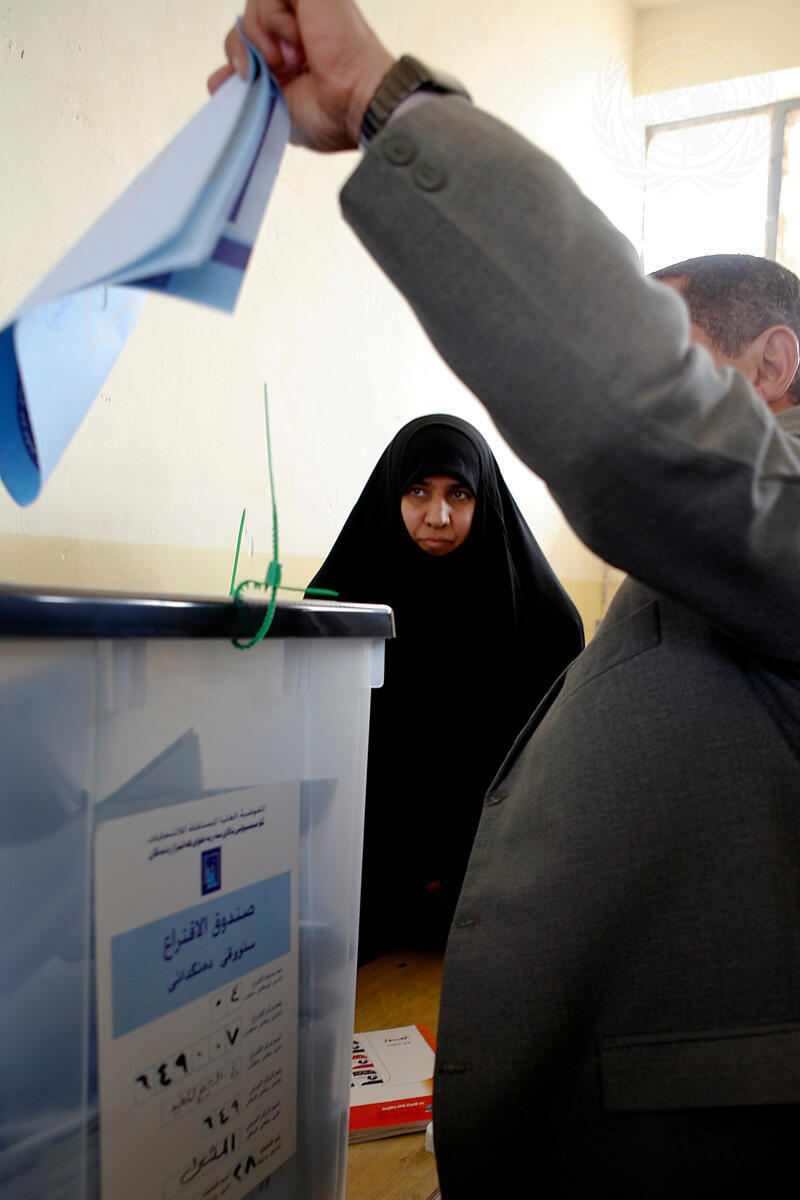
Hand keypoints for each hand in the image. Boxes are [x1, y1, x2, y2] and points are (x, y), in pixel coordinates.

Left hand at [208, 0, 393, 150]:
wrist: (356, 107)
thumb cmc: (332, 114)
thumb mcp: (276, 103)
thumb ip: (246, 86)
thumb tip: (215, 81)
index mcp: (295, 46)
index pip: (249, 34)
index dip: (240, 54)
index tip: (251, 78)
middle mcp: (302, 21)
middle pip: (247, 17)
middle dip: (245, 45)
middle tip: (273, 70)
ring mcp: (308, 4)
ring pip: (254, 2)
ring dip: (261, 36)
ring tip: (289, 59)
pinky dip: (272, 19)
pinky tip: (298, 41)